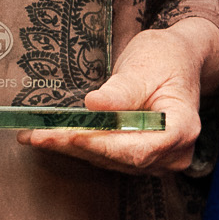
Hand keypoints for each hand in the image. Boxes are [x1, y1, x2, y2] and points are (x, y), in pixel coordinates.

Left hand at [17, 21, 216, 173]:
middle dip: (76, 145)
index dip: (103, 144)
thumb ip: (121, 90)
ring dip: (71, 148)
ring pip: (110, 160)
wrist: (178, 60)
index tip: (71, 135)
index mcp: (182, 127)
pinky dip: (80, 146)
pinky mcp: (141, 156)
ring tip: (36, 136)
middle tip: (38, 136)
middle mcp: (174, 152)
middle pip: (120, 157)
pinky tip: (53, 138)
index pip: (138, 147)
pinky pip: (108, 156)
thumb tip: (93, 104)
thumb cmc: (165, 59)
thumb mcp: (144, 67)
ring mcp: (159, 158)